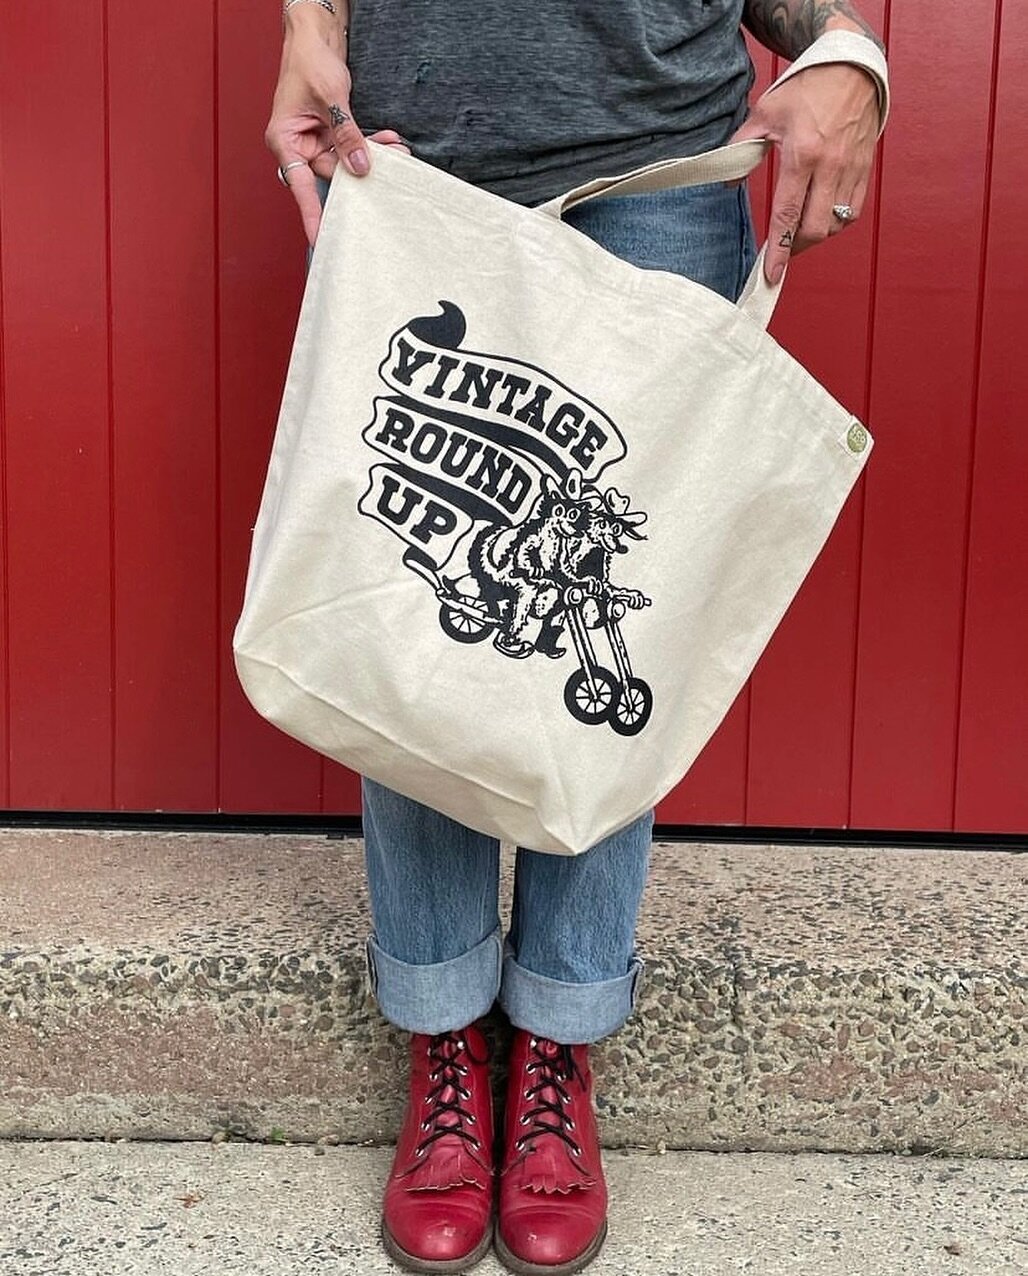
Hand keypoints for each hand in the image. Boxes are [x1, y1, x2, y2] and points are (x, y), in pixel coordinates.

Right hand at [266, 8, 408, 244]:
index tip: (320, 240)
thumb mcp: (331, 98)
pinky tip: (387, 141)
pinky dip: (369, 145)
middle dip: (360, 171)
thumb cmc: (310, 60)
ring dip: (371, 155)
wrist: (315, 36)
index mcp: (284, 141)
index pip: (300, 186)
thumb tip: (362, 167)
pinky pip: (351, 149)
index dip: (312, 215)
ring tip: (395, 149)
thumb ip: (346, 133)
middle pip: (331, 174)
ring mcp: (313, 142)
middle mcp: (297, 146)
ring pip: (346, 162)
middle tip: (390, 167)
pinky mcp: (329, 135)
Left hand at [730, 62, 879, 282]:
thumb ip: (742, 149)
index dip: (778, 250)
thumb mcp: (765, 113)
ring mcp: (852, 168)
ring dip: (815, 236)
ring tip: (797, 233)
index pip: (788, 215)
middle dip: (795, 248)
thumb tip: (728, 183)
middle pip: (815, 229)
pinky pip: (852, 211)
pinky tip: (820, 217)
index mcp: (802, 154)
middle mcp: (831, 165)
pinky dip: (835, 222)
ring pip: (836, 225)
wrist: (851, 65)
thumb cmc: (807, 86)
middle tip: (781, 250)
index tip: (772, 274)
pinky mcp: (865, 168)